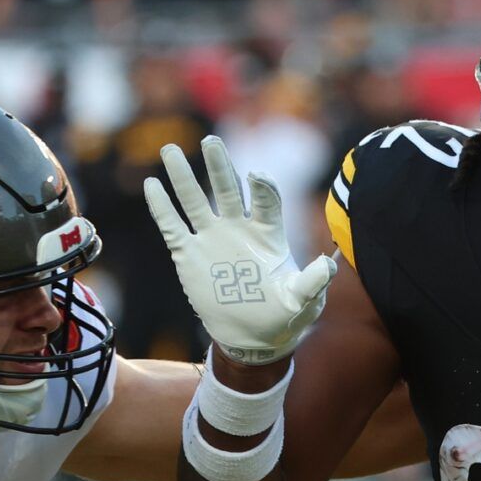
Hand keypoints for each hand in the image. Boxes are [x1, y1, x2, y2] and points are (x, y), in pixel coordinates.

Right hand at [144, 136, 333, 364]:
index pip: (266, 200)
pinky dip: (162, 207)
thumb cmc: (283, 316)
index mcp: (268, 234)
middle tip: (211, 141)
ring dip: (183, 176)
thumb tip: (327, 265)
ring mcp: (212, 239)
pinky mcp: (189, 256)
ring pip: (195, 201)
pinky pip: (173, 227)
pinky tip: (152, 185)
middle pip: (228, 188)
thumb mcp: (302, 301)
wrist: (253, 338)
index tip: (256, 176)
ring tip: (170, 149)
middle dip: (219, 165)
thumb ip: (313, 283)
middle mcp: (239, 228)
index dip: (263, 187)